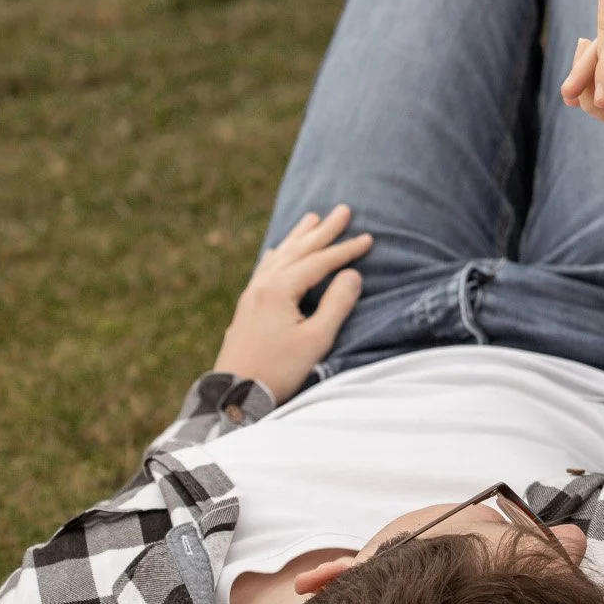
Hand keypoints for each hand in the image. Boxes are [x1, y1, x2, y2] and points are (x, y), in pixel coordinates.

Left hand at [213, 205, 372, 402]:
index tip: (368, 238)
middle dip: (323, 231)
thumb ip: (337, 303)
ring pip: (280, 256)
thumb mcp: (317, 339)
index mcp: (278, 289)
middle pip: (298, 250)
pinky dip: (280, 254)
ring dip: (299, 237)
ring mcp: (251, 294)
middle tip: (343, 209)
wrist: (235, 394)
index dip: (345, 250)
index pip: (319, 262)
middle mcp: (262, 285)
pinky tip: (279, 251)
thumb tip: (352, 275)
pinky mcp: (247, 306)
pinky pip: (266, 267)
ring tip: (312, 218)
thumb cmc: (280, 369)